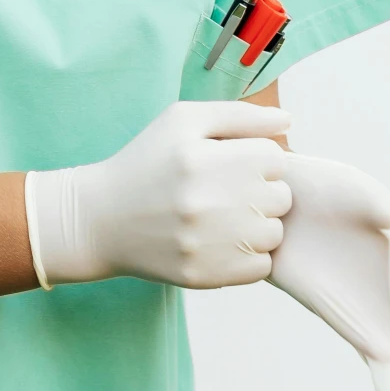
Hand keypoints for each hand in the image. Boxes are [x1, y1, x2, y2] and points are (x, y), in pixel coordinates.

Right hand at [26, 101, 292, 288]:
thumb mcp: (182, 121)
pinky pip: (260, 267)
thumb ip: (239, 115)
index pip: (275, 158)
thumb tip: (288, 121)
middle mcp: (206, 201)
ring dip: (257, 225)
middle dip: (260, 191)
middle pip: (280, 196)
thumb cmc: (147, 163)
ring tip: (224, 218)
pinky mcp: (205, 275)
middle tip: (227, 192)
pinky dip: (248, 256)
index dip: (256, 159)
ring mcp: (206, 243)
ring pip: (274, 234)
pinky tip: (220, 242)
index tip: (232, 165)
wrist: (101, 220)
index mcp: (202, 157)